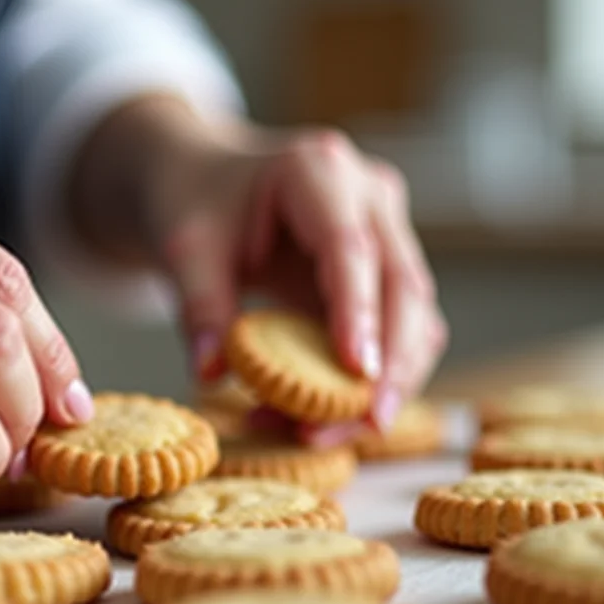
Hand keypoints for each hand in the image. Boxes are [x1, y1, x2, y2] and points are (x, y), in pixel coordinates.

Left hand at [71, 98, 445, 442]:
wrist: (206, 183)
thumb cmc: (197, 203)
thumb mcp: (186, 248)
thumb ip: (200, 307)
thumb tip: (211, 373)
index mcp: (319, 170)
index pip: (351, 248)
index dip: (358, 312)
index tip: (358, 371)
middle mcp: (370, 198)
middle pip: (404, 287)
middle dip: (393, 364)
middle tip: (368, 425)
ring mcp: (388, 234)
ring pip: (417, 318)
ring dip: (386, 383)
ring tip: (324, 433)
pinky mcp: (387, 275)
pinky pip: (400, 335)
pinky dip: (371, 382)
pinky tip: (323, 419)